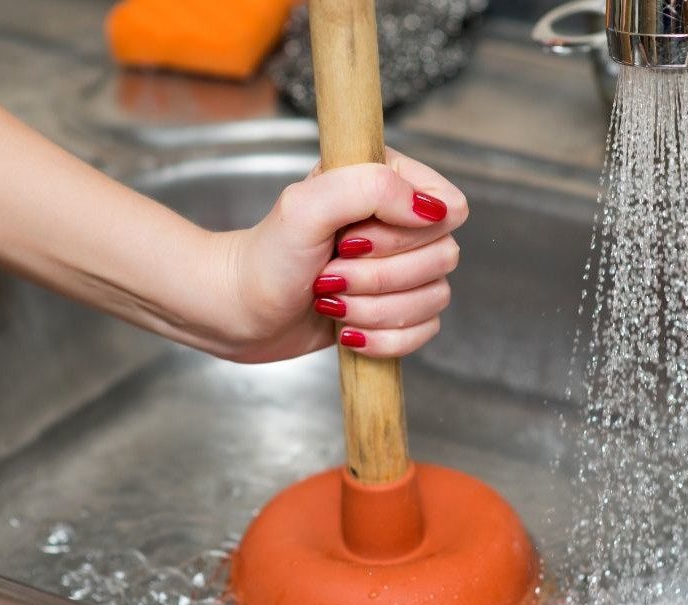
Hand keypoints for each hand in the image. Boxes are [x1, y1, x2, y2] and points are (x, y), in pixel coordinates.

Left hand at [223, 147, 467, 362]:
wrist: (239, 311)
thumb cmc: (265, 257)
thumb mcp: (305, 207)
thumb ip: (369, 187)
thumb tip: (432, 209)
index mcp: (387, 182)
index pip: (448, 205)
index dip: (409, 232)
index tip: (355, 240)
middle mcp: (400, 223)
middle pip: (443, 256)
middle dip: (381, 277)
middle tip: (331, 274)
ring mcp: (400, 270)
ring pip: (435, 297)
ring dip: (377, 310)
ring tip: (331, 302)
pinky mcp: (395, 309)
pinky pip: (424, 330)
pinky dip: (385, 339)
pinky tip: (347, 331)